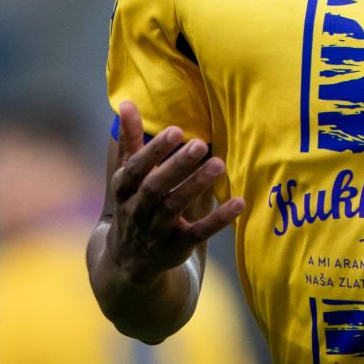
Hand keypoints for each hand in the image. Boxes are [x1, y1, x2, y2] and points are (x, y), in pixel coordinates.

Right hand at [104, 102, 245, 284]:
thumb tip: (127, 103)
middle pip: (155, 188)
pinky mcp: (176, 247)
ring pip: (174, 207)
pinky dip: (218, 220)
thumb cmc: (133, 205)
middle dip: (176, 166)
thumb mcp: (127, 176)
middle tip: (200, 145)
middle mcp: (136, 210)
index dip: (154, 150)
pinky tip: (239, 203)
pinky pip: (198, 233)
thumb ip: (129, 141)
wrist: (128, 261)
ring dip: (196, 186)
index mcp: (124, 188)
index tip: (176, 130)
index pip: (136, 168)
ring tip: (219, 164)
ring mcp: (155, 231)